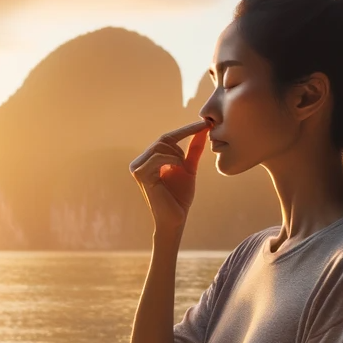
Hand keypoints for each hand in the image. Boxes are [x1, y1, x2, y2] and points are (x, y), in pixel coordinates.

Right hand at [129, 119, 211, 233]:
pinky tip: (178, 168)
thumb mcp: (188, 168)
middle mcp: (139, 162)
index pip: (166, 139)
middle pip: (163, 139)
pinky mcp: (141, 175)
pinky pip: (158, 157)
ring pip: (160, 146)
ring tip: (183, 166)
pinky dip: (172, 160)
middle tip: (201, 139)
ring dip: (177, 153)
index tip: (204, 123)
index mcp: (148, 160)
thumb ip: (193, 150)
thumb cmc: (180, 197)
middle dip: (183, 136)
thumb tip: (203, 130)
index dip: (185, 130)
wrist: (175, 219)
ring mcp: (137, 168)